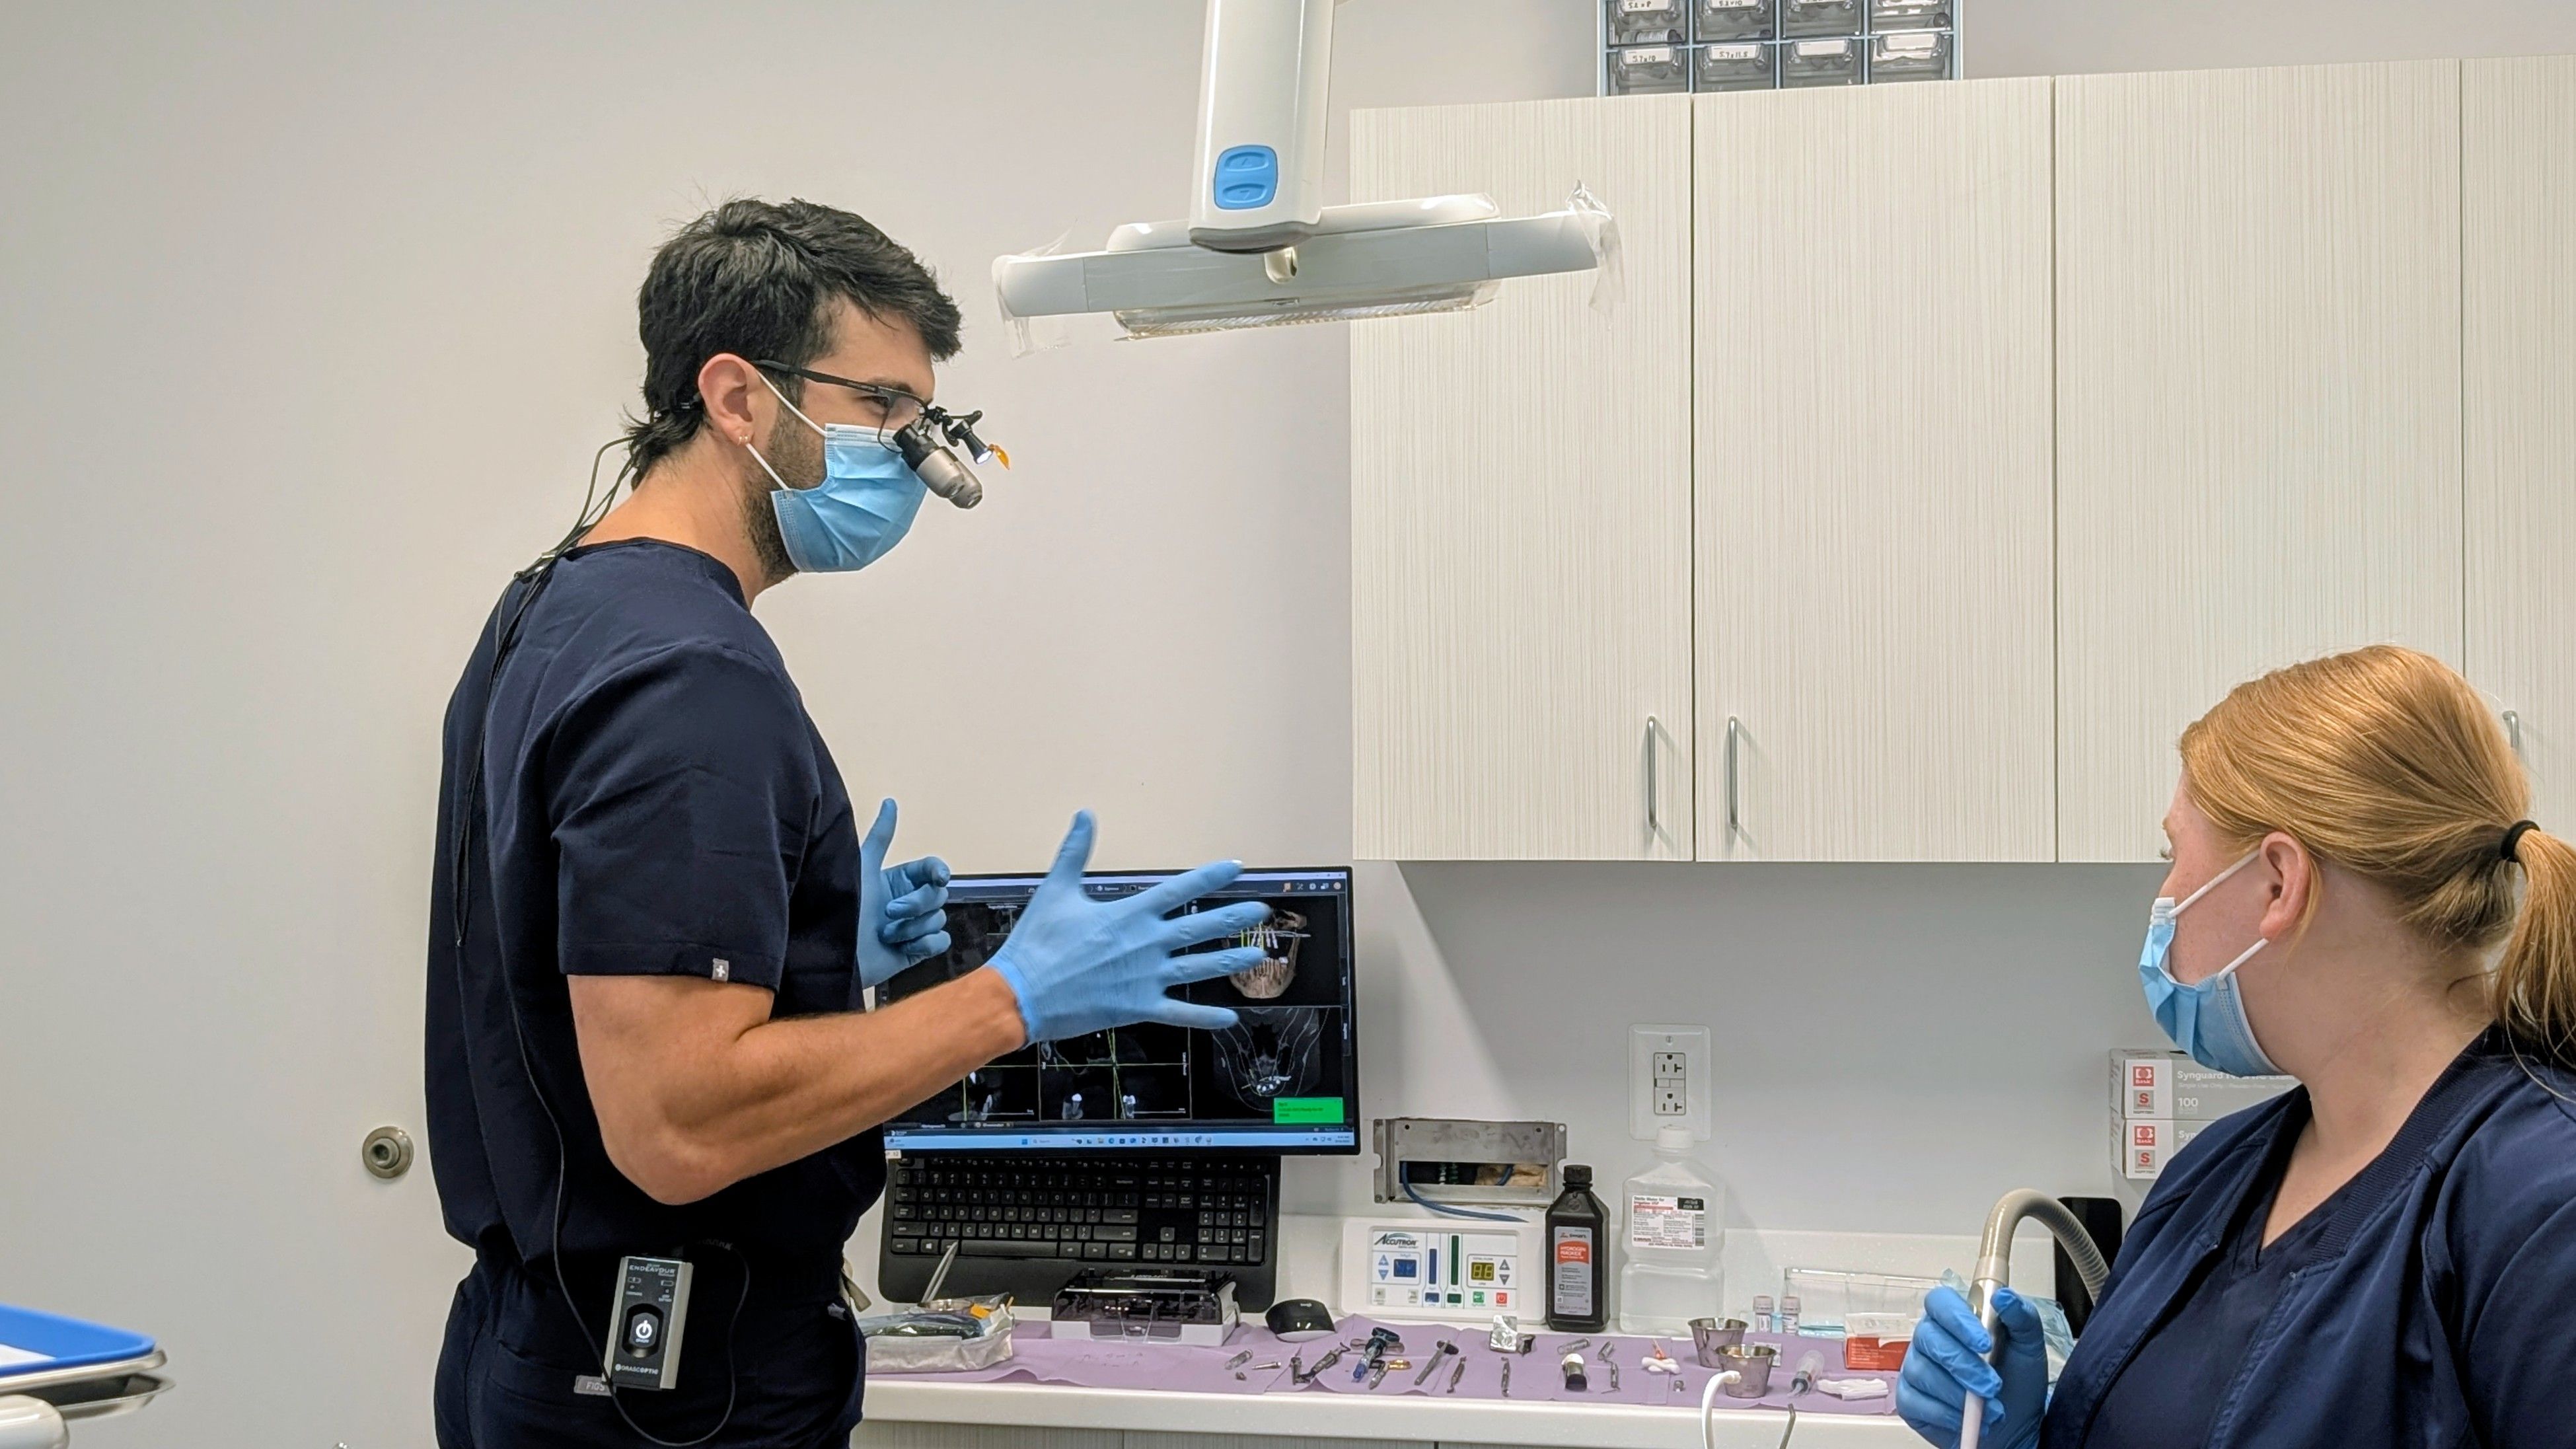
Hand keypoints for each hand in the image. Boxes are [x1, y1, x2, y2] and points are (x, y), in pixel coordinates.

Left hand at [857, 799, 951, 990]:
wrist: (831, 953)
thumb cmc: (841, 908)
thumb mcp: (862, 867)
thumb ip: (880, 836)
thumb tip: (890, 801)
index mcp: (897, 880)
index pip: (932, 869)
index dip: (939, 871)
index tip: (938, 877)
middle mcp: (907, 902)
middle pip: (939, 895)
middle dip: (916, 905)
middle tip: (889, 912)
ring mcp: (912, 927)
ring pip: (939, 919)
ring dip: (912, 928)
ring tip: (885, 934)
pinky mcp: (915, 950)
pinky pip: (940, 942)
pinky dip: (925, 944)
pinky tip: (902, 947)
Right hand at [984, 811, 1268, 1044]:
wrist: (1020, 995)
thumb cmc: (1036, 943)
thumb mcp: (1056, 890)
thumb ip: (1075, 851)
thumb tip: (1085, 814)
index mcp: (1129, 914)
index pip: (1180, 889)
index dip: (1211, 877)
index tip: (1235, 868)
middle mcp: (1145, 944)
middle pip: (1201, 928)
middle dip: (1234, 919)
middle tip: (1261, 913)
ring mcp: (1145, 978)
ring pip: (1199, 968)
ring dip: (1231, 961)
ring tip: (1257, 954)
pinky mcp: (1138, 1008)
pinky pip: (1180, 1013)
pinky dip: (1206, 1016)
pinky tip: (1230, 1016)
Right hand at [1896, 1285, 2044, 1448]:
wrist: (2015, 1425)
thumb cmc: (2018, 1381)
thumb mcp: (2029, 1347)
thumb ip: (2022, 1318)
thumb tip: (2004, 1296)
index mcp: (1955, 1319)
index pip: (1940, 1302)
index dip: (1957, 1318)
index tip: (1983, 1343)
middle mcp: (1930, 1339)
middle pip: (1929, 1338)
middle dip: (1963, 1365)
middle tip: (1992, 1386)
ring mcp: (1916, 1368)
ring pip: (1922, 1372)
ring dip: (1958, 1395)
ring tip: (1989, 1410)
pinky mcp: (1909, 1399)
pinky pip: (1915, 1402)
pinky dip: (1945, 1414)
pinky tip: (1966, 1420)